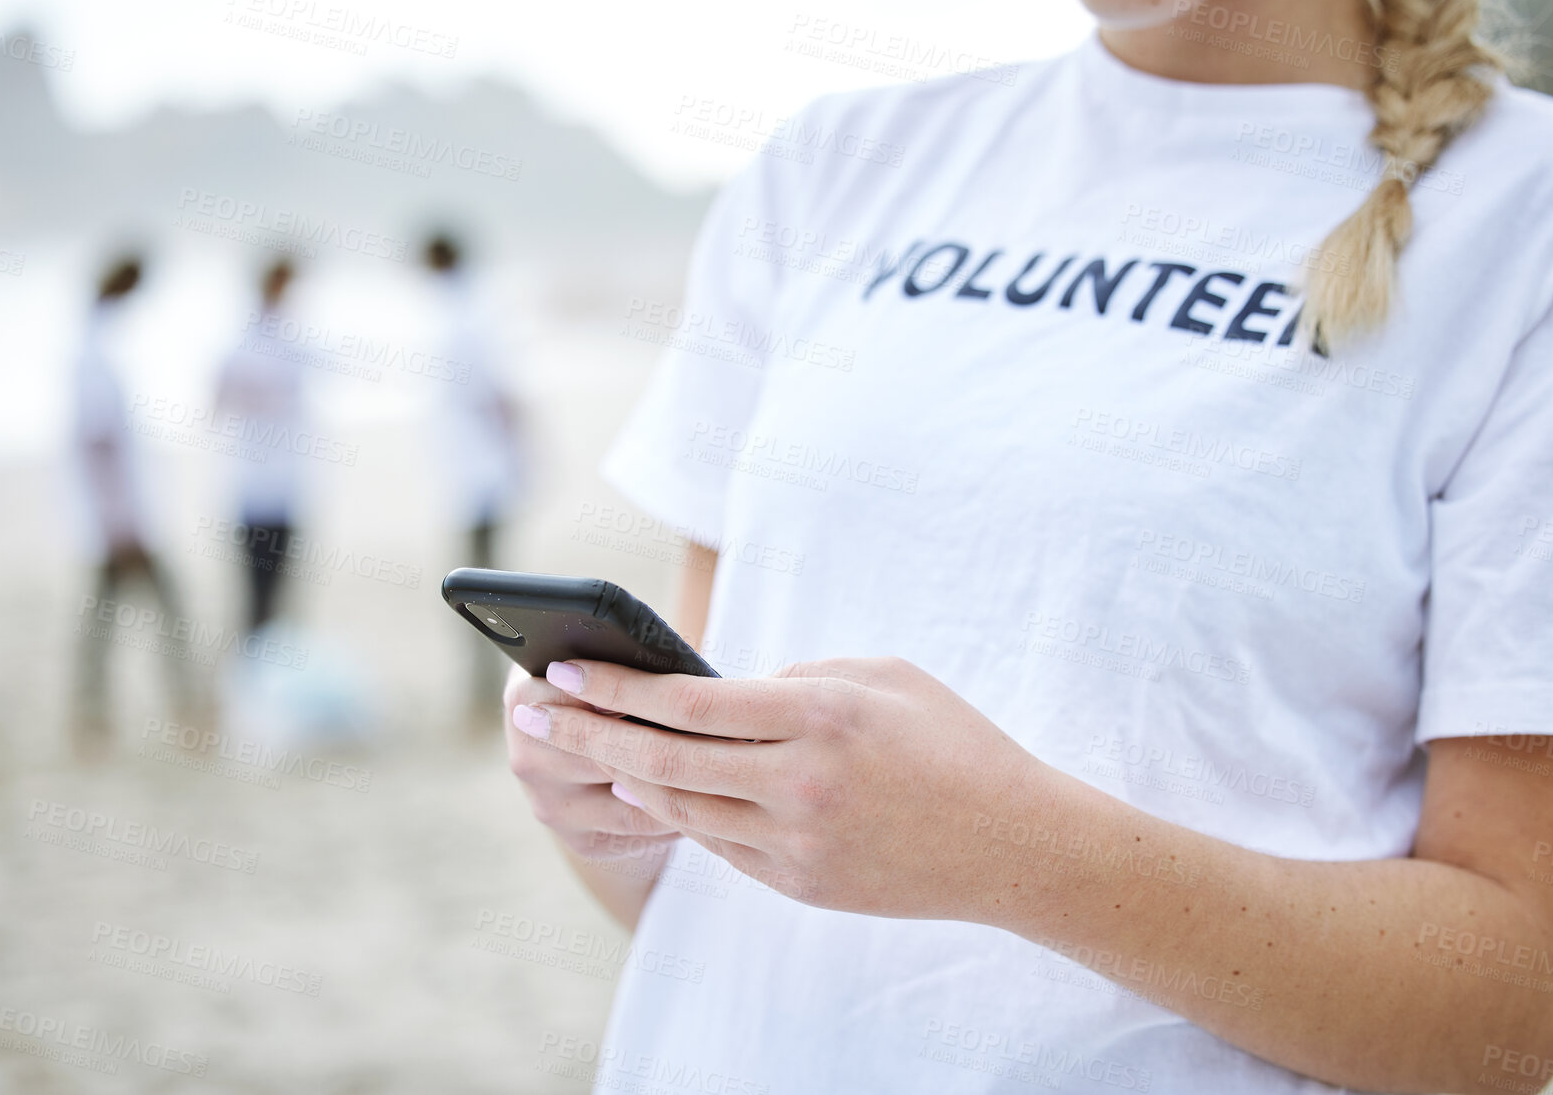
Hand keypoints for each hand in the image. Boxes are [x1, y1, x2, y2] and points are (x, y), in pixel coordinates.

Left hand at [510, 657, 1040, 919]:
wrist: (1014, 846)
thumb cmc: (953, 742)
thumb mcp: (883, 676)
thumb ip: (800, 676)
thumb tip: (731, 692)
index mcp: (818, 717)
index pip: (689, 702)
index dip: (617, 687)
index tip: (566, 669)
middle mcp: (798, 783)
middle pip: (662, 761)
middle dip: (588, 735)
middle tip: (538, 716)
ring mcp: (795, 843)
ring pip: (680, 810)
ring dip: (624, 780)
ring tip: (586, 752)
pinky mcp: (798, 883)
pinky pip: (718, 844)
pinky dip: (681, 814)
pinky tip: (652, 792)